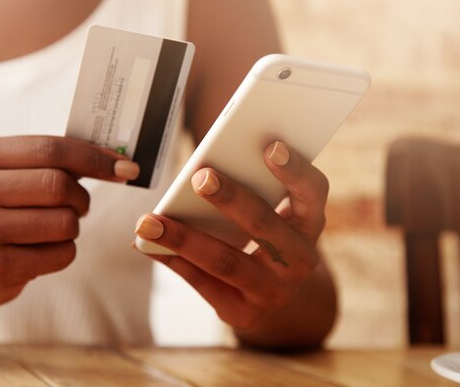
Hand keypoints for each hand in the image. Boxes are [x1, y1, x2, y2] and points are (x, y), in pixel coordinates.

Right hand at [0, 136, 137, 307]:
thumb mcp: (10, 175)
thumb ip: (55, 162)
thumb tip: (120, 163)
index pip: (51, 149)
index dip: (96, 158)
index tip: (127, 168)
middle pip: (59, 185)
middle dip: (81, 198)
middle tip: (76, 206)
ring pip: (65, 222)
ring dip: (72, 226)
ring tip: (50, 229)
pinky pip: (62, 253)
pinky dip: (64, 252)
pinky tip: (39, 252)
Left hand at [135, 141, 328, 330]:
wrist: (275, 296)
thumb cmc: (265, 237)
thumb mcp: (272, 214)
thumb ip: (252, 188)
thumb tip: (201, 166)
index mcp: (310, 223)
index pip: (313, 191)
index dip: (294, 170)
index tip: (270, 146)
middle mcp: (300, 259)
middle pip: (264, 224)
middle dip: (231, 199)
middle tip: (200, 177)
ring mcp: (275, 291)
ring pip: (226, 260)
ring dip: (184, 238)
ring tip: (147, 222)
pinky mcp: (246, 314)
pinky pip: (204, 284)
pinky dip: (173, 261)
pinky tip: (147, 245)